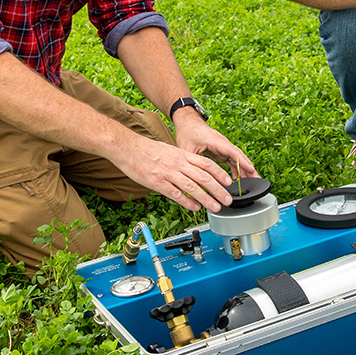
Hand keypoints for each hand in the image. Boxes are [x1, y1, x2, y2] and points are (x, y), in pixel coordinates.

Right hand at [117, 133, 237, 212]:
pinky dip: (187, 201)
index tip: (228, 182)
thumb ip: (182, 160)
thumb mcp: (169, 151)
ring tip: (216, 207)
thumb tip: (193, 170)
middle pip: (203, 176)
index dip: (219, 173)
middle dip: (218, 189)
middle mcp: (178, 163)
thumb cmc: (146, 150)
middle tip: (227, 199)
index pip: (206, 163)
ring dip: (206, 198)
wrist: (127, 147)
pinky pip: (176, 193)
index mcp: (182, 154)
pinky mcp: (157, 182)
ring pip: (192, 186)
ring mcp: (168, 173)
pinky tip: (195, 208)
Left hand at [172, 111, 258, 179]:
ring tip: (252, 183)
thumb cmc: (187, 132)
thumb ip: (190, 162)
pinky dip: (236, 170)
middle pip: (239, 156)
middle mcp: (223, 144)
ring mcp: (223, 148)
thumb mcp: (186, 148)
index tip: (251, 170)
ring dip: (245, 171)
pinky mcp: (221, 152)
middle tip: (258, 180)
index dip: (242, 161)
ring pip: (237, 160)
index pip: (233, 152)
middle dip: (249, 168)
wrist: (188, 122)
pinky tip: (237, 180)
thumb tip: (191, 178)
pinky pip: (232, 162)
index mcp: (216, 141)